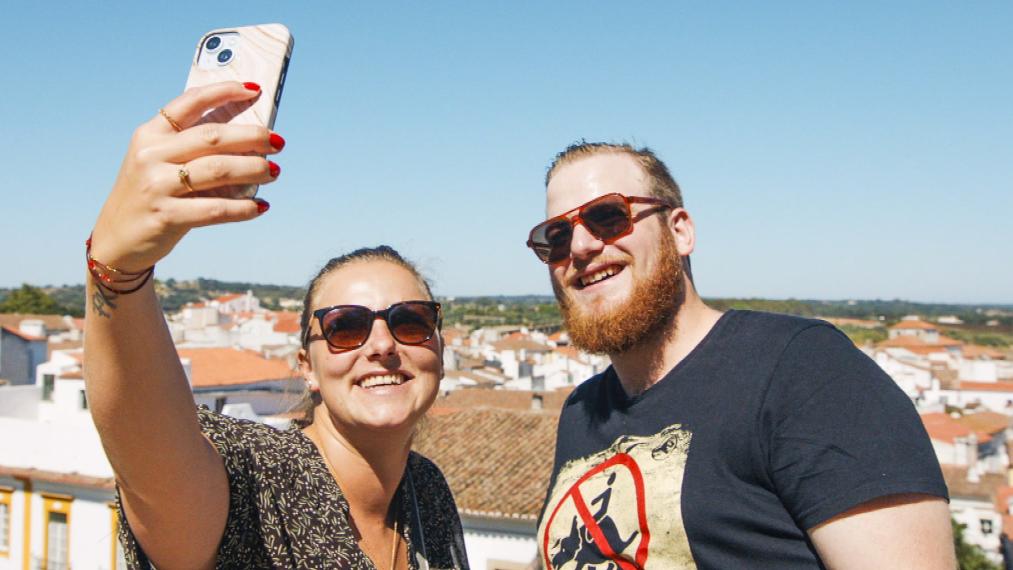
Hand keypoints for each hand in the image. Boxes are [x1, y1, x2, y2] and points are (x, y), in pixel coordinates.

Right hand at [89, 81, 283, 272]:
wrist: (116, 239)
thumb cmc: (150, 195)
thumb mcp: (157, 162)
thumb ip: (190, 147)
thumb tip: (247, 138)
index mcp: (150, 135)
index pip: (189, 103)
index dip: (224, 92)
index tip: (255, 90)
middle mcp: (151, 155)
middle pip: (212, 137)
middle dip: (252, 136)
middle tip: (277, 141)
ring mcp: (157, 185)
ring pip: (218, 170)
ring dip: (253, 169)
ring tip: (274, 171)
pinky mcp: (166, 216)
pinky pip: (215, 209)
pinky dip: (243, 208)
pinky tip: (259, 206)